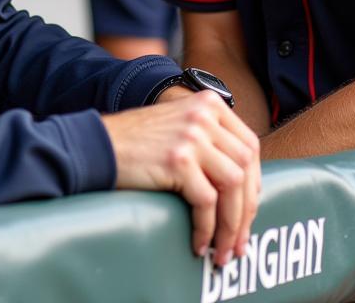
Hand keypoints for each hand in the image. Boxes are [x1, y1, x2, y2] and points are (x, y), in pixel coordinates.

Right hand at [101, 90, 259, 259]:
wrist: (100, 144)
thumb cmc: (140, 142)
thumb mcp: (181, 126)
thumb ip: (212, 140)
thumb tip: (245, 186)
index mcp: (209, 103)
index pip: (250, 147)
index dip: (254, 185)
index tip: (248, 214)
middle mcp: (204, 115)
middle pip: (245, 168)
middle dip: (246, 212)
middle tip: (239, 243)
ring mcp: (191, 135)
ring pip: (232, 187)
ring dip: (231, 226)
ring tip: (222, 251)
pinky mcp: (178, 159)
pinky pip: (206, 202)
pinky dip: (206, 229)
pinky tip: (198, 243)